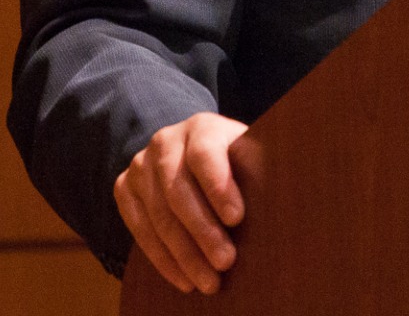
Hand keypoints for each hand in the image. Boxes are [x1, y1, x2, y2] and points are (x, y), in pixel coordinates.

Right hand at [113, 112, 248, 294]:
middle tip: (226, 262)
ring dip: (184, 254)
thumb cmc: (235, 160)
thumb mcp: (249, 154)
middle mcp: (165, 141)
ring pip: (158, 216)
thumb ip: (258, 168)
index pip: (205, 155)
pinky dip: (163, 259)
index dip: (219, 187)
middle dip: (203, 232)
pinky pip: (140, 229)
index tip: (237, 219)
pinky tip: (184, 278)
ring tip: (208, 280)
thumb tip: (284, 197)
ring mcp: (140, 164)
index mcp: (202, 127)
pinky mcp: (124, 188)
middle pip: (178, 191)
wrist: (192, 151)